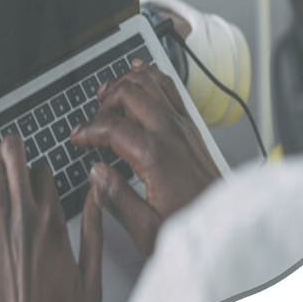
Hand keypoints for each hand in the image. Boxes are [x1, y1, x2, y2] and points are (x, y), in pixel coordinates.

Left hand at [0, 133, 103, 301]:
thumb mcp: (92, 278)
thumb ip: (93, 229)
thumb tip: (98, 194)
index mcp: (54, 226)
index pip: (44, 174)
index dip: (41, 170)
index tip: (41, 173)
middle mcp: (24, 224)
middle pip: (12, 165)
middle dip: (12, 149)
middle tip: (12, 143)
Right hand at [70, 59, 221, 257]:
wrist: (225, 224)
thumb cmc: (189, 223)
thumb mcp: (147, 228)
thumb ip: (117, 199)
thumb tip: (95, 173)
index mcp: (154, 156)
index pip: (111, 127)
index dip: (88, 129)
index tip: (77, 138)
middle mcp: (170, 133)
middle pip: (129, 93)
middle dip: (103, 102)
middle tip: (91, 120)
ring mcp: (183, 125)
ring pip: (149, 82)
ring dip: (124, 82)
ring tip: (107, 94)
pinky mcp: (190, 126)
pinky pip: (170, 87)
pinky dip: (151, 76)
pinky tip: (139, 73)